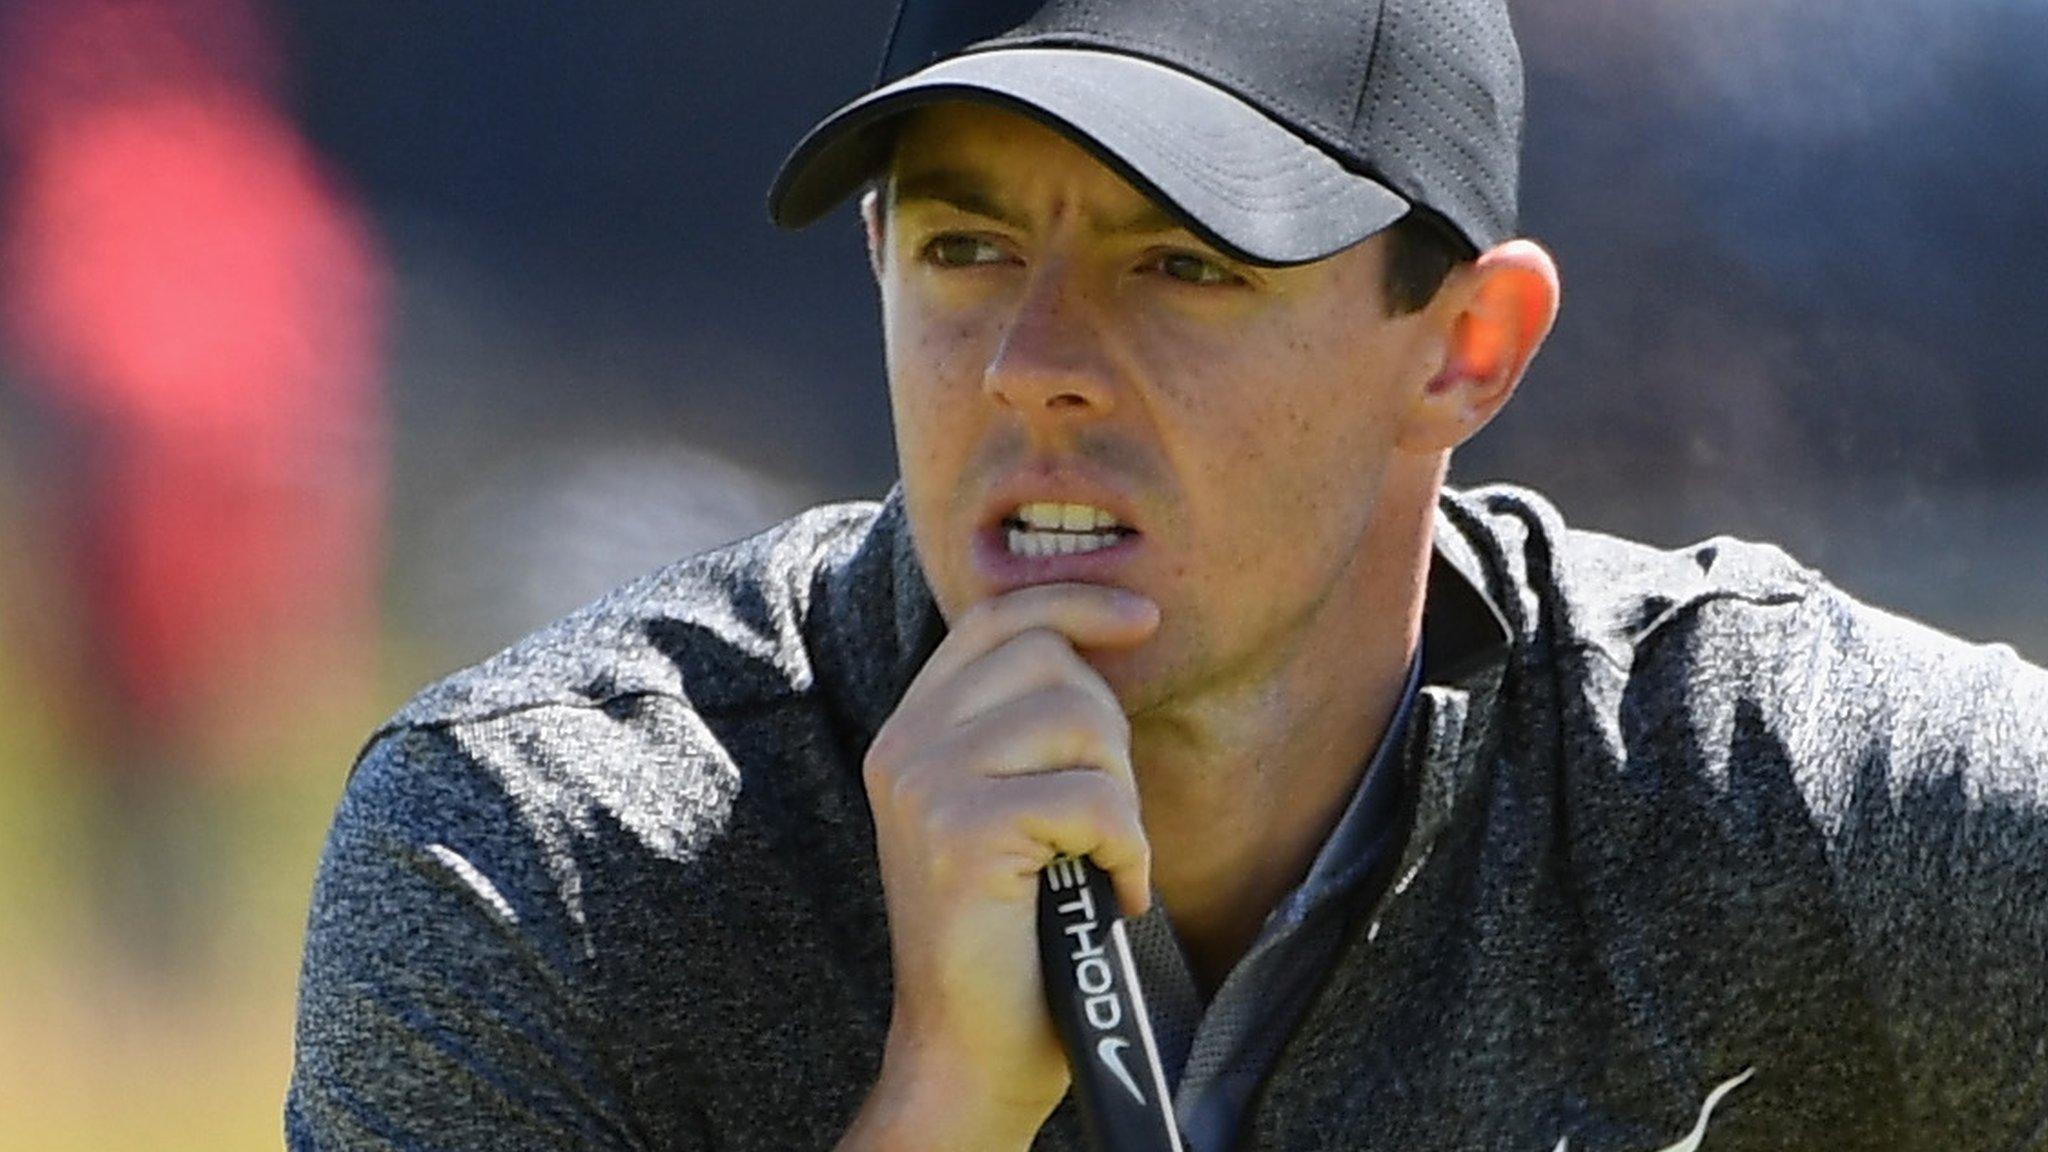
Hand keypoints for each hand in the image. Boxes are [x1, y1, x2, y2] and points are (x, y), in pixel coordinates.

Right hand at [844, 583, 1159, 1150]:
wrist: (970, 1054)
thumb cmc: (1012, 939)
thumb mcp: (1003, 811)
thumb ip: (1022, 729)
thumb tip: (1105, 638)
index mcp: (910, 733)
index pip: (995, 619)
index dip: (1074, 602)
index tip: (1144, 620)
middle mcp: (905, 746)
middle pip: (1052, 660)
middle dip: (1111, 735)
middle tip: (1104, 822)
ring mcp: (925, 784)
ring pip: (1081, 720)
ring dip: (1122, 797)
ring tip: (1103, 860)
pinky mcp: (962, 832)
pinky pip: (1097, 799)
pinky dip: (1130, 851)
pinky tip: (1115, 896)